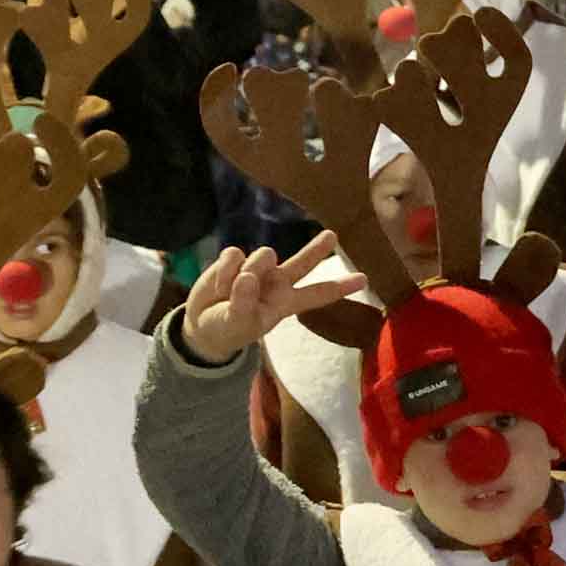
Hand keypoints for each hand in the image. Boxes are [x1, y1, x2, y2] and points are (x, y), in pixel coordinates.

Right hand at [180, 233, 364, 363]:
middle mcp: (276, 283)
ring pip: (263, 256)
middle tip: (332, 235)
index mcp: (286, 303)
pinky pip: (235, 254)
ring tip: (230, 294)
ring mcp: (256, 269)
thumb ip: (244, 302)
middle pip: (303, 263)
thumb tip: (249, 277)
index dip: (340, 287)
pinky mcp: (234, 260)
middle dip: (317, 249)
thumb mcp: (238, 324)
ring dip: (245, 272)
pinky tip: (219, 285)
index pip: (318, 294)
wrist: (201, 326)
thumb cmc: (227, 329)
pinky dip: (224, 270)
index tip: (364, 279)